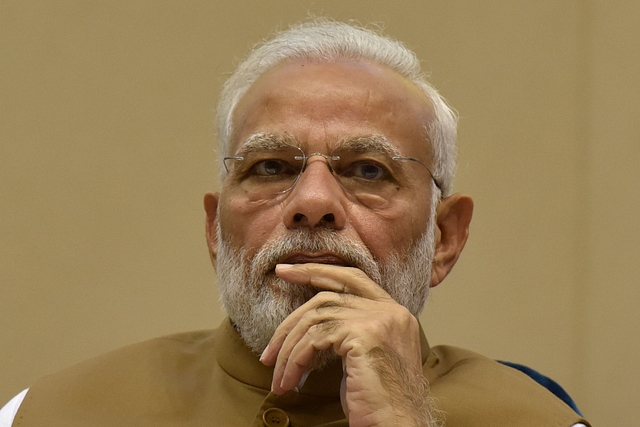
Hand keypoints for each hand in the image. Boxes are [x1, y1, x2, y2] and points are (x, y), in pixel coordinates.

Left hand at [259, 263, 433, 426]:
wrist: (396, 426)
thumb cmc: (378, 402)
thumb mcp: (364, 358)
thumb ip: (348, 333)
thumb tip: (310, 327)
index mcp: (394, 313)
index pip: (352, 278)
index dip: (317, 271)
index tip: (286, 272)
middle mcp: (390, 310)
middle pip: (327, 296)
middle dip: (290, 319)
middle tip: (268, 348)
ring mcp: (379, 320)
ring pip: (316, 318)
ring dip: (289, 350)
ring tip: (278, 377)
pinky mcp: (364, 335)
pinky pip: (315, 338)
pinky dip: (295, 359)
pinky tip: (290, 380)